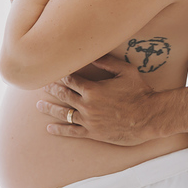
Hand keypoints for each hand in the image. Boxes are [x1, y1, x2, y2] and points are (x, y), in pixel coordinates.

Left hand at [36, 55, 162, 144]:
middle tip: (42, 85)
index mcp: (93, 89)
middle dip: (52, 89)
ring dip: (50, 109)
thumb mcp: (126, 71)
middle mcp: (87, 105)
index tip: (54, 72)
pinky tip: (50, 129)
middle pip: (63, 95)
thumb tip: (93, 54)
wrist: (148, 117)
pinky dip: (60, 130)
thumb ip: (108, 62)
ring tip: (39, 106)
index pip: (70, 80)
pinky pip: (71, 132)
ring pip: (64, 113)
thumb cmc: (139, 92)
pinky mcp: (93, 133)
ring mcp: (89, 120)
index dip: (61, 75)